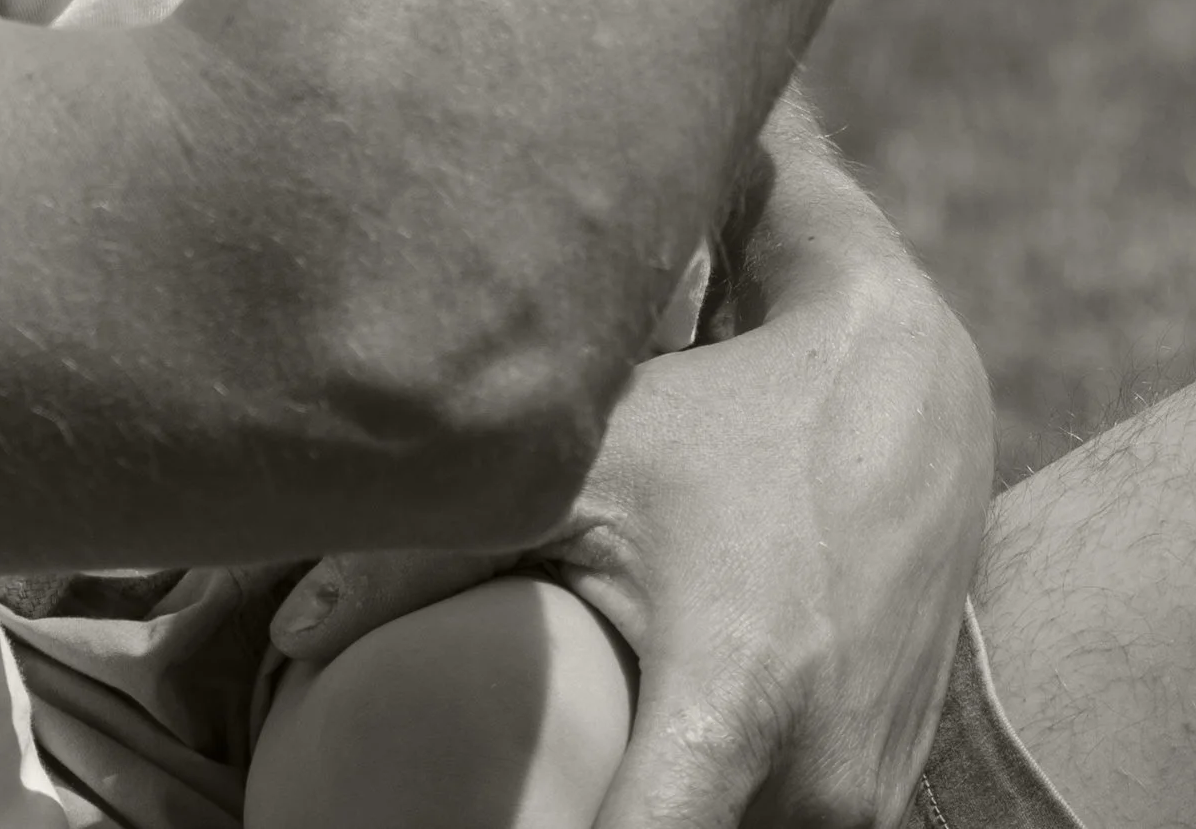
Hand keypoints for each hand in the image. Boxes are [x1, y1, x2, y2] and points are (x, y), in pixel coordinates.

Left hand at [268, 128, 991, 828]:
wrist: (908, 408)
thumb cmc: (723, 429)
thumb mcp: (587, 471)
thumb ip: (429, 555)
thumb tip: (287, 633)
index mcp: (732, 713)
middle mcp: (813, 790)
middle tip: (507, 813)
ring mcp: (859, 811)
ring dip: (646, 825)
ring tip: (561, 799)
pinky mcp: (879, 809)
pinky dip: (705, 821)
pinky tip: (640, 787)